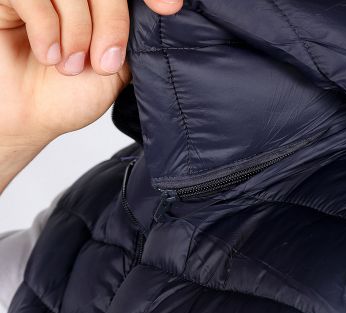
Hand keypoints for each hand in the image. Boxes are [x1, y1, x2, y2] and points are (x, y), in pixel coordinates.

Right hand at [0, 0, 182, 192]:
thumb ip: (134, 41)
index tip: (168, 8)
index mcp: (99, 5)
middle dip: (112, 22)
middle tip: (103, 62)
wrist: (27, 117)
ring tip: (69, 65)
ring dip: (78, 32)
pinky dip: (47, 29)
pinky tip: (48, 54)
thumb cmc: (66, 95)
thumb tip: (161, 18)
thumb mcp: (115, 70)